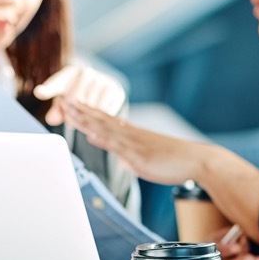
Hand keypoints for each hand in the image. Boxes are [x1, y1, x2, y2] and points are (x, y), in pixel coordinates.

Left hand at [34, 65, 126, 125]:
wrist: (101, 88)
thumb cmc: (77, 95)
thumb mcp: (63, 101)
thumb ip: (56, 110)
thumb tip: (51, 119)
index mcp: (70, 73)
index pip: (57, 83)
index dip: (47, 89)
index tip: (39, 92)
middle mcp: (87, 73)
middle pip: (74, 100)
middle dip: (71, 113)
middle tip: (71, 120)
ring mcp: (102, 80)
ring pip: (91, 107)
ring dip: (86, 118)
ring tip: (83, 120)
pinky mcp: (116, 91)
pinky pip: (106, 111)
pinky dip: (100, 119)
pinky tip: (95, 120)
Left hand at [63, 100, 207, 184]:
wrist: (197, 160)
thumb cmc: (176, 161)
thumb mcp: (148, 160)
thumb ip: (132, 158)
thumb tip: (123, 160)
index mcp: (132, 134)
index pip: (104, 119)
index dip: (86, 111)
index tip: (71, 103)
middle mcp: (131, 135)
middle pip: (100, 119)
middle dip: (80, 109)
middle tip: (61, 98)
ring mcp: (135, 144)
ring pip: (105, 128)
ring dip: (85, 118)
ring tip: (68, 108)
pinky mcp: (139, 155)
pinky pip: (118, 145)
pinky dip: (102, 137)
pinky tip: (90, 133)